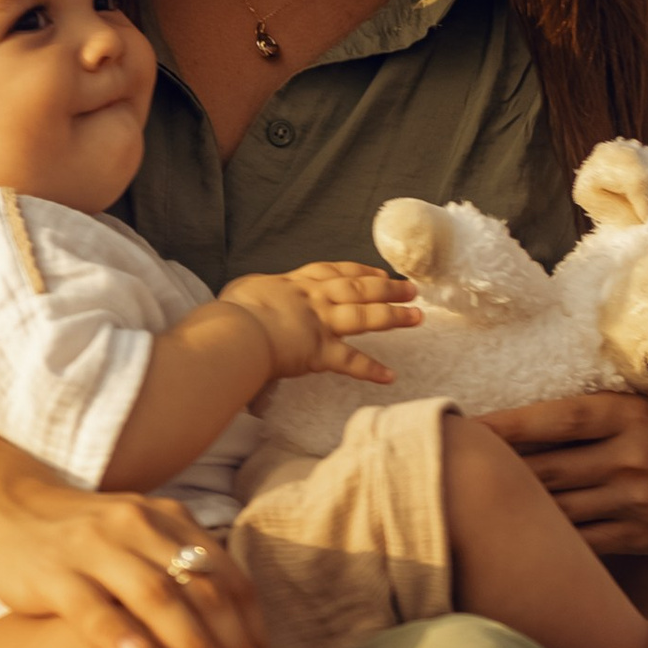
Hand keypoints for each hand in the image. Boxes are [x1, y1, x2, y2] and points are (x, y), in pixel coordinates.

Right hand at [0, 464, 277, 647]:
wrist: (6, 511)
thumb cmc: (89, 545)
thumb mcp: (144, 545)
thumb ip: (186, 581)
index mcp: (172, 523)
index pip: (229, 581)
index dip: (252, 635)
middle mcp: (139, 528)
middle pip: (201, 589)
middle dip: (233, 646)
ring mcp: (94, 547)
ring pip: (155, 595)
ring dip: (191, 643)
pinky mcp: (51, 572)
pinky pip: (89, 605)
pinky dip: (116, 632)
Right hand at [220, 265, 415, 383]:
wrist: (233, 330)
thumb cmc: (230, 311)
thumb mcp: (242, 291)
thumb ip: (255, 294)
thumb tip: (251, 299)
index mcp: (294, 284)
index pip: (333, 272)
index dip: (358, 271)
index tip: (377, 272)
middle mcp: (314, 300)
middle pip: (358, 289)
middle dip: (387, 289)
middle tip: (412, 289)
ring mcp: (319, 324)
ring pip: (364, 317)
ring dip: (393, 317)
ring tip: (417, 317)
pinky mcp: (319, 351)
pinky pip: (350, 361)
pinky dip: (370, 370)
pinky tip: (390, 376)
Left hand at [479, 393, 647, 562]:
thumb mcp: (638, 407)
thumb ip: (589, 412)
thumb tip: (517, 418)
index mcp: (628, 414)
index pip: (557, 417)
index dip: (508, 424)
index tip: (465, 425)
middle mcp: (632, 455)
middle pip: (549, 466)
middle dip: (500, 472)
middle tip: (452, 470)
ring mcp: (636, 498)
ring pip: (560, 507)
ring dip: (517, 509)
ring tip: (473, 507)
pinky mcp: (639, 534)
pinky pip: (582, 540)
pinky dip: (548, 539)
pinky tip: (516, 537)